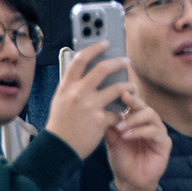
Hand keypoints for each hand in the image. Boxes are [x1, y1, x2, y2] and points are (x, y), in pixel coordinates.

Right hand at [44, 41, 135, 158]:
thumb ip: (73, 86)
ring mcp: (90, 106)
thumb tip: (89, 71)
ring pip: (119, 89)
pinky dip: (121, 114)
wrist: (58, 148)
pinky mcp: (100, 120)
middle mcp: (78, 93)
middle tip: (126, 61)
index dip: (94, 48)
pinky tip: (123, 116)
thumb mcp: (60, 100)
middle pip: (103, 69)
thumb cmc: (60, 124)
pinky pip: (118, 112)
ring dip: (130, 87)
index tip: (105, 42)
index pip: (80, 60)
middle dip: (119, 62)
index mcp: (66, 87)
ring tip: (133, 88)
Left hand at [104, 91, 170, 190]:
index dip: (129, 97)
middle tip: (123, 101)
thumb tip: (101, 109)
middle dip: (134, 103)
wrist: (129, 182)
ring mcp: (159, 133)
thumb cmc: (122, 160)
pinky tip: (127, 136)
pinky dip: (140, 132)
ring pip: (152, 116)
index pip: (136, 105)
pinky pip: (155, 132)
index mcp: (138, 122)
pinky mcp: (164, 144)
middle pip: (146, 107)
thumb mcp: (112, 141)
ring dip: (135, 120)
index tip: (118, 91)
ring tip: (121, 127)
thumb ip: (110, 127)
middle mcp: (151, 125)